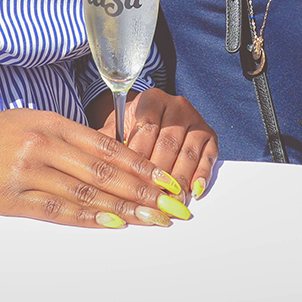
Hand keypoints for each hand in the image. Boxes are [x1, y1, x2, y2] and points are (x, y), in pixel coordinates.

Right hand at [0, 109, 189, 229]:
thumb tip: (109, 158)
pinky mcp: (12, 198)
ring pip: (85, 192)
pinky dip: (87, 218)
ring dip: (122, 209)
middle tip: (171, 206)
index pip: (106, 146)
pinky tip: (110, 224)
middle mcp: (43, 145)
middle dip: (142, 191)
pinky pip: (57, 210)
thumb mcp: (29, 122)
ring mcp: (27, 172)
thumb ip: (66, 138)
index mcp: (50, 123)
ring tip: (151, 220)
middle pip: (103, 171)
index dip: (140, 165)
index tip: (166, 179)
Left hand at [90, 88, 218, 200]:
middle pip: (168, 143)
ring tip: (171, 202)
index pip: (146, 129)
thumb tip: (93, 168)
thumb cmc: (129, 130)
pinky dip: (202, 175)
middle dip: (160, 175)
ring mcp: (195, 118)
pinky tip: (194, 192)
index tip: (132, 183)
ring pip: (188, 151)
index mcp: (151, 99)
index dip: (140, 158)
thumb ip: (107, 145)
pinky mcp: (209, 134)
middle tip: (152, 200)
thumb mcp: (115, 131)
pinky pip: (209, 155)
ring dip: (180, 180)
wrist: (151, 119)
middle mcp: (176, 104)